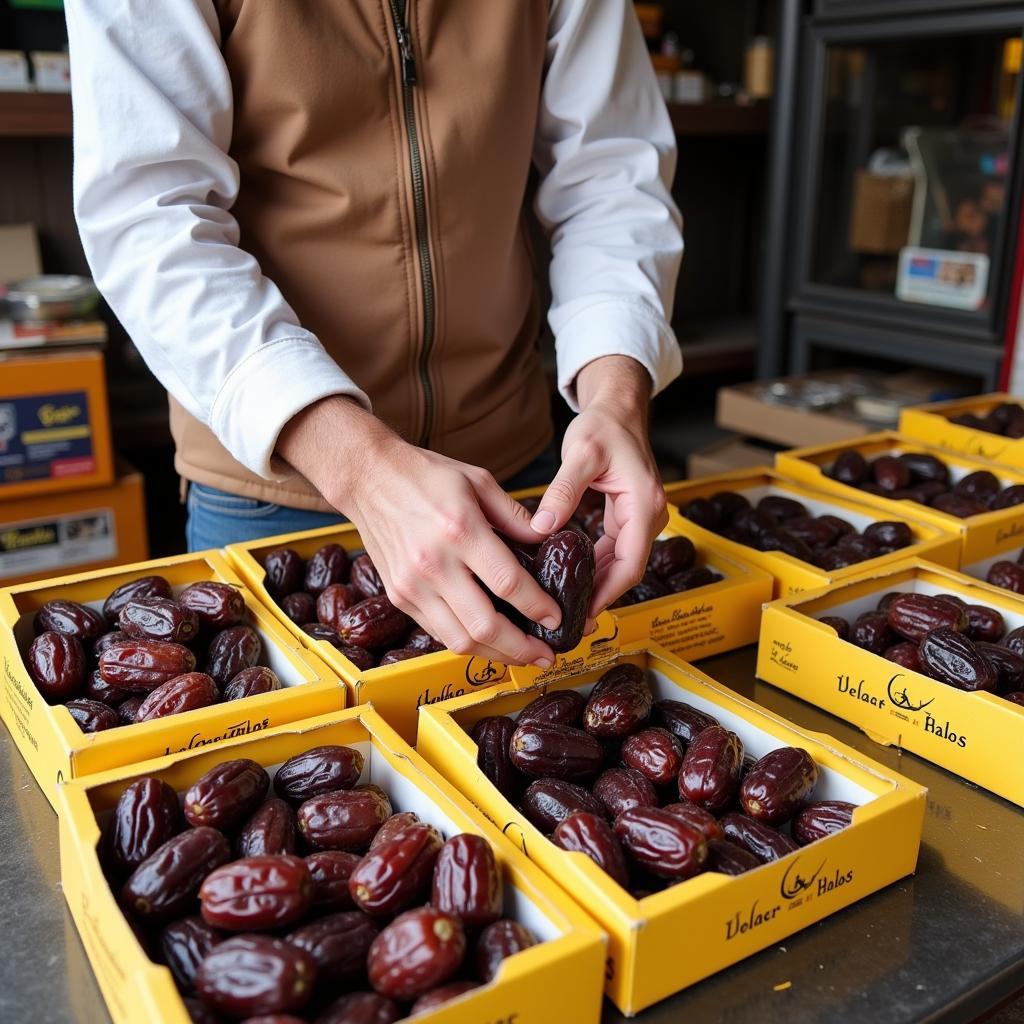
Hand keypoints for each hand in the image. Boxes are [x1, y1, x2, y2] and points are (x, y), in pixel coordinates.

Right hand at [276, 397, 560, 666]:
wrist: (368, 479)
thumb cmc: (424, 476)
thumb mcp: (478, 481)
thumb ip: (515, 516)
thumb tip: (548, 541)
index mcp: (459, 530)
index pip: (508, 583)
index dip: (538, 607)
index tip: (557, 618)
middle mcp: (434, 564)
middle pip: (485, 625)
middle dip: (522, 648)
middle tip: (546, 654)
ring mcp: (412, 585)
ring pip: (460, 641)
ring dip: (496, 656)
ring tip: (522, 656)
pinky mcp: (398, 596)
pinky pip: (438, 632)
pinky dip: (467, 642)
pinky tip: (488, 641)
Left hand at [529, 356, 666, 614]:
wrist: (619, 408)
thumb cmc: (604, 425)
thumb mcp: (581, 453)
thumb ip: (564, 490)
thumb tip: (543, 526)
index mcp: (644, 505)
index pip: (630, 564)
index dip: (607, 593)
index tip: (583, 614)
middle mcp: (649, 515)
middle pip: (627, 570)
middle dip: (601, 597)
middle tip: (569, 622)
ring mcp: (641, 518)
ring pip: (621, 563)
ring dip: (598, 585)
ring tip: (567, 608)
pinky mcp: (628, 517)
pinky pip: (615, 550)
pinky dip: (597, 567)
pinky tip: (573, 579)